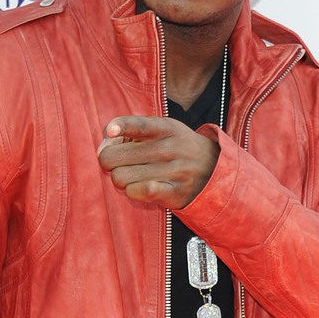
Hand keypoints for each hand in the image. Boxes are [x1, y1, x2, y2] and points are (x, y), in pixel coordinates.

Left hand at [97, 115, 217, 208]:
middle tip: (119, 164)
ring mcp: (172, 171)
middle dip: (110, 162)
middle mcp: (168, 148)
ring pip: (120, 178)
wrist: (213, 170)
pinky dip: (132, 192)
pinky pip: (138, 192)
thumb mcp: (162, 130)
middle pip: (114, 157)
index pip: (137, 125)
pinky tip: (138, 188)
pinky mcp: (173, 192)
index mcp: (164, 128)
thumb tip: (104, 144)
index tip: (110, 132)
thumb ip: (132, 131)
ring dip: (121, 180)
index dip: (119, 127)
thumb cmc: (177, 148)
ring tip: (132, 177)